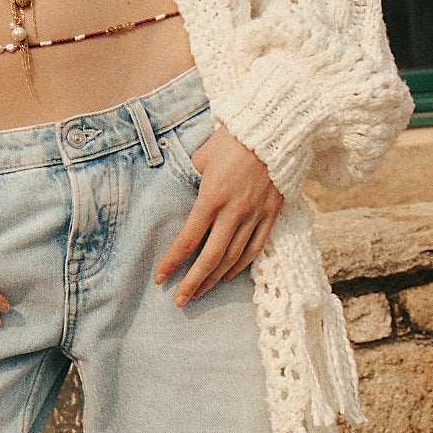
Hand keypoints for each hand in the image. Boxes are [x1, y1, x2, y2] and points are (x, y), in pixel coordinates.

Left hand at [154, 126, 282, 303]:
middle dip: (193, 282)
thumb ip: (189, 178)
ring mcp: (255, 215)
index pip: (188, 239)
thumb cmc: (231, 140)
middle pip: (211, 258)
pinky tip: (228, 275)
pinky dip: (240, 266)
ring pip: (233, 258)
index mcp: (212, 197)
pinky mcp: (271, 214)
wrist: (273, 131)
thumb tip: (177, 193)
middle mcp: (234, 212)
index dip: (173, 262)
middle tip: (179, 301)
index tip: (159, 278)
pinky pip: (255, 248)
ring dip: (215, 279)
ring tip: (200, 292)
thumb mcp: (201, 156)